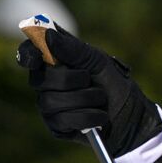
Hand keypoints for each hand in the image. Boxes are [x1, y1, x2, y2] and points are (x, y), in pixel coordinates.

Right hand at [15, 25, 161, 156]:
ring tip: (101, 100)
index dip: (28, 54)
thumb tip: (48, 35)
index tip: (36, 58)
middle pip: (40, 80)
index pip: (29, 54)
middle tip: (90, 80)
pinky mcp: (57, 127)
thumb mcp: (99, 62)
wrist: (133, 116)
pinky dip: (87, 117)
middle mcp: (47, 84)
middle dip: (70, 80)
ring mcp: (50, 106)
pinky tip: (100, 117)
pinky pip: (63, 120)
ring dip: (84, 99)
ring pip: (51, 101)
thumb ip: (75, 49)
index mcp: (55, 62)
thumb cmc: (115, 85)